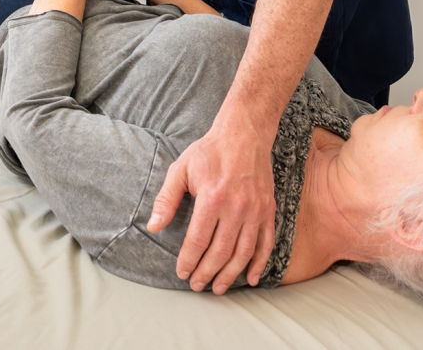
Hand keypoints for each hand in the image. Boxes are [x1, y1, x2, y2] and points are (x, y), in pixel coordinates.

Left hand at [147, 107, 276, 294]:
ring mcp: (256, 210)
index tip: (182, 272)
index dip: (188, 260)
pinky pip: (266, 242)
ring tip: (219, 288)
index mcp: (212, 198)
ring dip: (231, 274)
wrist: (244, 133)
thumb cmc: (209, 151)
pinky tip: (251, 277)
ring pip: (243, 252)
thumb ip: (166, 199)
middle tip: (198, 286)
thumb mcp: (181, 169)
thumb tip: (154, 226)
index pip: (198, 240)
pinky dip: (260, 262)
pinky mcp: (268, 209)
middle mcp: (236, 207)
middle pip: (221, 252)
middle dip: (207, 273)